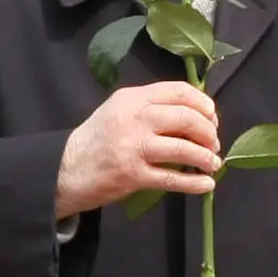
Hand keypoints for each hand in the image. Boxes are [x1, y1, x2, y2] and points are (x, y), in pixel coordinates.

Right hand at [54, 81, 220, 219]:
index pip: (180, 91)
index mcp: (133, 98)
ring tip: (212, 164)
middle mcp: (134, 118)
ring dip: (206, 158)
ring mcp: (133, 147)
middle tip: (213, 144)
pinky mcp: (132, 175)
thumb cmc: (98, 138)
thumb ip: (153, 107)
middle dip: (208, 132)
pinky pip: (172, 178)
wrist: (63, 169)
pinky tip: (206, 184)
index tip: (212, 118)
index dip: (204, 105)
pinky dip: (195, 183)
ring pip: (184, 149)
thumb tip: (198, 116)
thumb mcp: (120, 110)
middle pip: (187, 119)